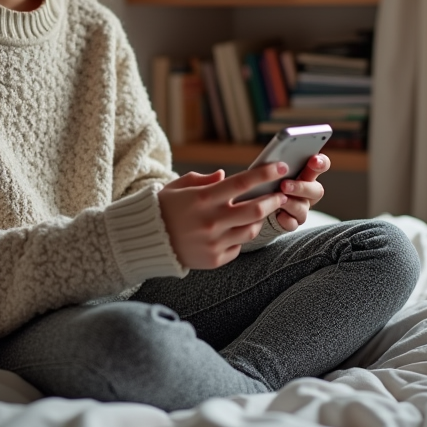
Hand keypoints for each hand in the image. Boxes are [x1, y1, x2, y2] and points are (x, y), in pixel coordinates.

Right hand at [158, 162, 291, 269]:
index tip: (281, 166)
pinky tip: (236, 230)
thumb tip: (225, 176)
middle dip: (274, 200)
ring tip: (259, 212)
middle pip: (255, 209)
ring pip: (251, 230)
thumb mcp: (178, 186)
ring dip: (260, 219)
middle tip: (280, 194)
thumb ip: (203, 180)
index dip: (266, 174)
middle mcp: (211, 221)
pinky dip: (240, 237)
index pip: (242, 183)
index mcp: (203, 198)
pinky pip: (238, 246)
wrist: (145, 241)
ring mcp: (213, 242)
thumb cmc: (163, 208)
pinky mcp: (214, 259)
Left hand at [274, 153, 329, 231]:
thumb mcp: (271, 170)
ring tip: (278, 199)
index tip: (314, 160)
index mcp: (306, 174)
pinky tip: (277, 214)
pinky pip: (292, 223)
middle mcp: (308, 192)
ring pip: (303, 208)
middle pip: (316, 190)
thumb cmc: (267, 182)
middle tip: (284, 185)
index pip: (321, 165)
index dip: (321, 162)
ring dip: (290, 203)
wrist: (257, 205)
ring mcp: (301, 208)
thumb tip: (276, 159)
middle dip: (301, 187)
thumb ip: (278, 164)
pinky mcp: (292, 222)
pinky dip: (284, 219)